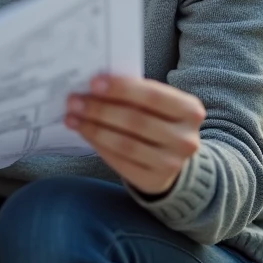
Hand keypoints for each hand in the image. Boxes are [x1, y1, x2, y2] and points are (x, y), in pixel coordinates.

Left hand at [65, 75, 205, 196]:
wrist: (173, 157)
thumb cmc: (158, 120)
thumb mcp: (158, 104)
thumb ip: (135, 93)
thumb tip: (95, 85)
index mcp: (190, 110)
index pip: (152, 96)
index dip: (121, 89)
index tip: (93, 83)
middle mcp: (186, 139)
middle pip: (135, 121)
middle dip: (100, 109)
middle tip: (74, 100)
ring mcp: (172, 163)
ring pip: (125, 144)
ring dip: (94, 128)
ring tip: (72, 117)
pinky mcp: (154, 180)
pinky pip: (119, 161)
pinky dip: (98, 144)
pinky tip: (84, 132)